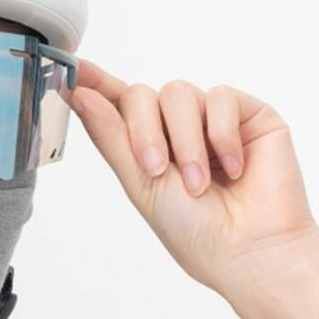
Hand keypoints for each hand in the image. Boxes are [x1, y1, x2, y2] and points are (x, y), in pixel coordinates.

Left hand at [67, 60, 318, 318]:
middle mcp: (175, 127)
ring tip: (199, 182)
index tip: (69, 68)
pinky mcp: (249, 114)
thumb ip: (110, 136)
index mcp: (145, 144)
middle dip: (143, 133)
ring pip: (178, 93)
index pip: (115, 104)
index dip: (93, 83)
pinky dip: (221, 136)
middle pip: (140, 95)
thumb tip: (78, 94)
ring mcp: (211, 118)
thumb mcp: (139, 183)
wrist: (246, 249)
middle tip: (157, 169)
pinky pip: (221, 98)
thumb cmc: (194, 229)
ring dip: (184, 142)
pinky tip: (233, 168)